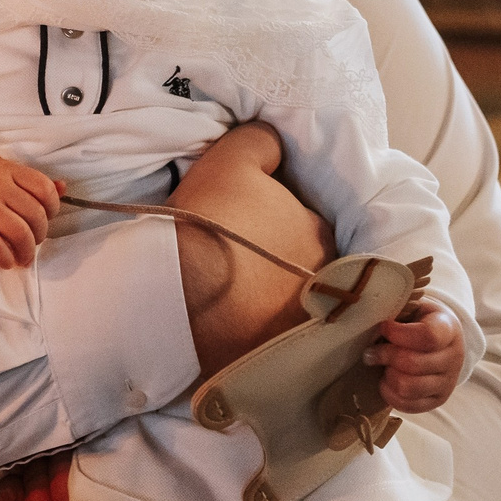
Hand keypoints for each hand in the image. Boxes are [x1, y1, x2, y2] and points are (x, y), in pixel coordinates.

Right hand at [0, 159, 62, 268]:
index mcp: (4, 168)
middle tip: (30, 244)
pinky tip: (4, 261)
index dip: (51, 209)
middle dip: (38, 236)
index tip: (42, 220)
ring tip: (21, 258)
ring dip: (25, 252)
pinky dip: (5, 259)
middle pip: (35, 215)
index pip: (43, 188)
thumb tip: (64, 188)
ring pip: (19, 234)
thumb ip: (27, 183)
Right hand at [167, 122, 334, 378]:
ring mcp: (303, 326)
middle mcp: (325, 282)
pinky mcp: (276, 360)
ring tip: (225, 294)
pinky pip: (268, 339)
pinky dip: (252, 331)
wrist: (175, 298)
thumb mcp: (230, 161)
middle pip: (299, 263)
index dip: (270, 217)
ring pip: (286, 302)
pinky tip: (223, 325)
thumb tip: (275, 140)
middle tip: (232, 258)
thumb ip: (260, 143)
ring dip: (265, 296)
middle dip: (276, 259)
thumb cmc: (207, 223)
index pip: (302, 219)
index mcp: (319, 232)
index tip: (239, 222)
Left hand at [368, 297, 462, 413]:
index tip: (383, 327)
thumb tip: (371, 323)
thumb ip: (397, 314)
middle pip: (413, 364)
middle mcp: (454, 358)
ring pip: (408, 387)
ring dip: (388, 375)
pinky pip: (408, 405)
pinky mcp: (437, 401)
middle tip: (371, 350)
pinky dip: (389, 394)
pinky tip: (385, 380)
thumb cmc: (417, 321)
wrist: (439, 339)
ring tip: (383, 366)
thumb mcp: (413, 308)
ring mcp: (448, 383)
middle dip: (385, 356)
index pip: (428, 336)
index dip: (398, 333)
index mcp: (449, 330)